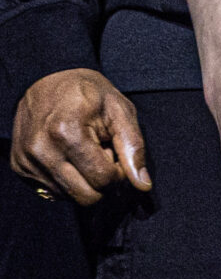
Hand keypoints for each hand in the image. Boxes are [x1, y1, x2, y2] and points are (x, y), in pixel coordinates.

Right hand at [11, 69, 149, 204]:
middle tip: (103, 155)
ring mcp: (27, 161)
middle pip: (86, 196)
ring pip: (69, 197)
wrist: (46, 81)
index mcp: (68, 132)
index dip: (119, 172)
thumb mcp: (119, 110)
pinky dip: (67, 180)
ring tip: (86, 153)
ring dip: (84, 181)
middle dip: (103, 182)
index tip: (117, 153)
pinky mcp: (19, 167)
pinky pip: (52, 192)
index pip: (103, 179)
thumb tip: (143, 185)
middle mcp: (42, 150)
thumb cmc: (88, 93)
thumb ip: (134, 147)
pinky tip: (70, 157)